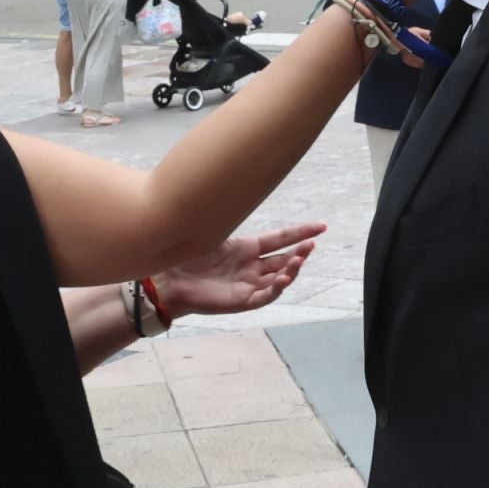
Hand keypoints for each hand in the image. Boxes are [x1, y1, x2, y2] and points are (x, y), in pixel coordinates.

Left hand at [154, 222, 322, 316]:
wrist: (167, 279)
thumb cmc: (185, 256)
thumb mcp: (210, 231)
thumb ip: (226, 216)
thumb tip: (238, 187)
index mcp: (247, 248)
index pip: (281, 239)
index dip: (301, 232)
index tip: (322, 227)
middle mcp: (251, 267)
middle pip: (284, 258)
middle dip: (300, 252)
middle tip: (311, 244)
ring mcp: (248, 284)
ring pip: (279, 278)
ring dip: (292, 269)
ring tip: (299, 259)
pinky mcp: (241, 301)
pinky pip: (265, 296)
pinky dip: (276, 289)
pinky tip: (283, 278)